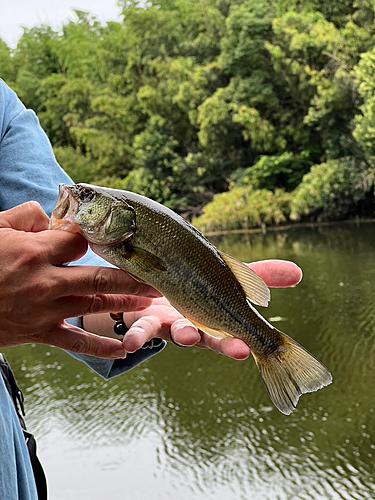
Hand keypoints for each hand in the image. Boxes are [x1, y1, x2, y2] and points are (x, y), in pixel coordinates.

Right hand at [0, 202, 160, 357]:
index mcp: (35, 251)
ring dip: (126, 303)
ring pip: (95, 305)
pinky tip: (123, 351)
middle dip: (132, 276)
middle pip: (101, 275)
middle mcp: (46, 281)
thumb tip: (49, 213)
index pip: (80, 240)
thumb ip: (24, 216)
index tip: (113, 238)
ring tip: (150, 301)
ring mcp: (45, 310)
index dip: (97, 237)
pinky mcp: (39, 334)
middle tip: (158, 275)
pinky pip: (76, 344)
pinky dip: (101, 348)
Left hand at [121, 259, 301, 359]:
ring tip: (187, 335)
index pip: (232, 334)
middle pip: (210, 339)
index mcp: (216, 319)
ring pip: (176, 333)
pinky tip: (130, 342)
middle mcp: (194, 325)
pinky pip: (141, 327)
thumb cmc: (198, 287)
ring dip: (182, 336)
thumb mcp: (229, 280)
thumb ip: (260, 278)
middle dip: (223, 347)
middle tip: (238, 351)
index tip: (247, 349)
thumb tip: (299, 273)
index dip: (238, 342)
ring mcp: (169, 324)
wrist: (156, 284)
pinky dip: (137, 335)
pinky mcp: (147, 317)